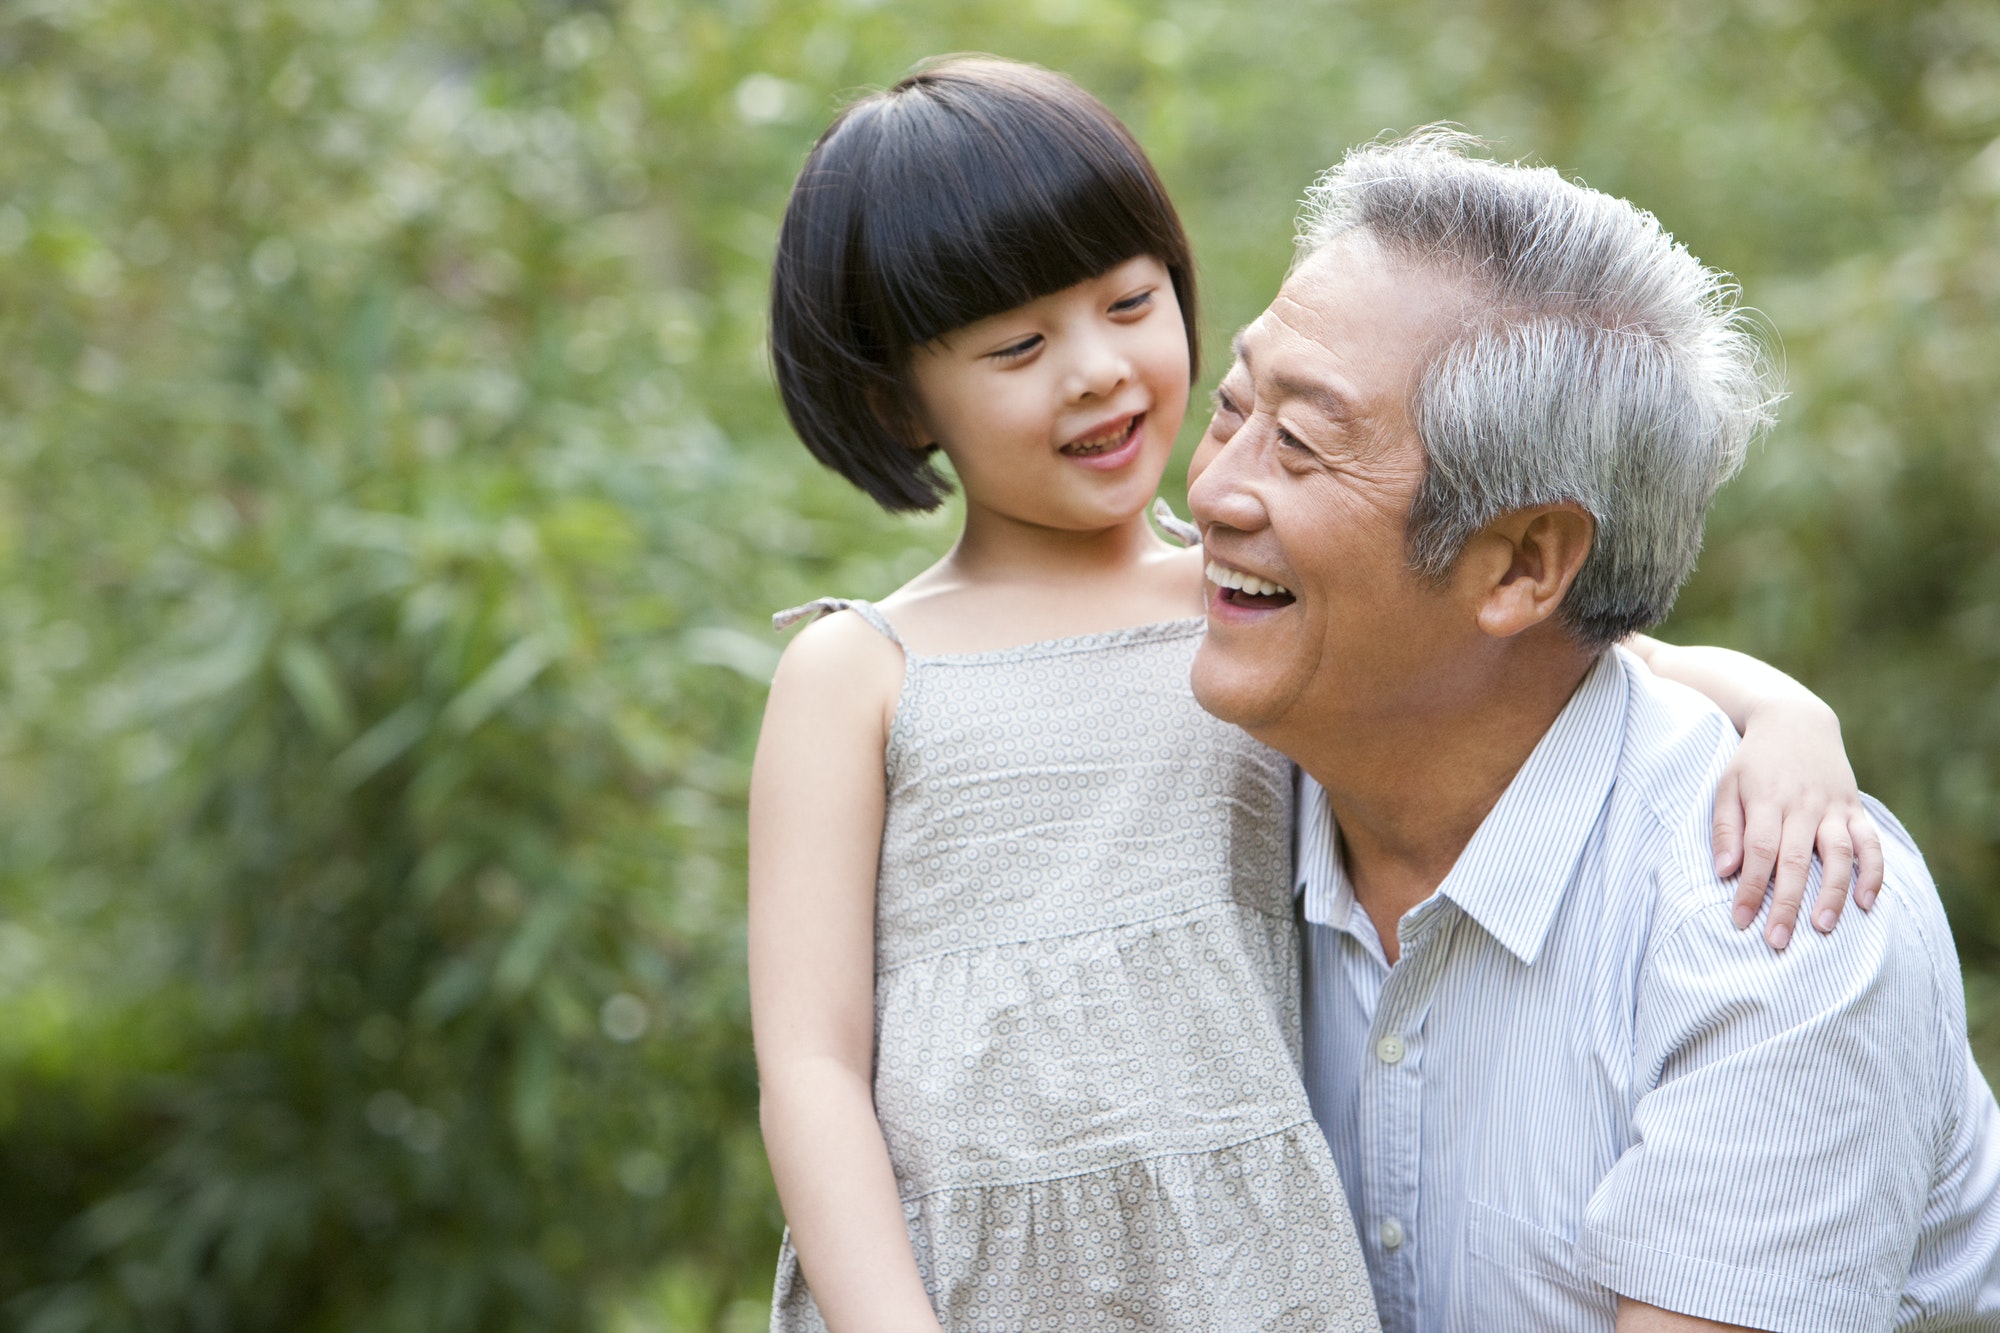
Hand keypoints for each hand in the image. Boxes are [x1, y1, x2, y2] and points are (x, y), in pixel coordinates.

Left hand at [1712, 696, 1883, 949]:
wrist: (1796, 722)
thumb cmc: (1754, 761)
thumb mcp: (1728, 784)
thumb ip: (1725, 827)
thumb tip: (1723, 871)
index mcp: (1766, 800)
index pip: (1758, 852)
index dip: (1750, 888)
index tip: (1739, 921)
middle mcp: (1803, 805)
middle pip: (1796, 860)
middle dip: (1787, 903)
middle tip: (1777, 941)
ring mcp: (1833, 807)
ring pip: (1839, 853)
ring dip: (1833, 892)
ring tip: (1824, 928)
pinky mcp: (1855, 808)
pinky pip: (1870, 842)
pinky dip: (1873, 871)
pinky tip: (1867, 902)